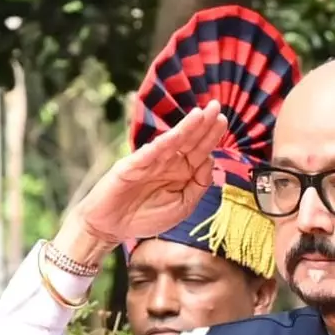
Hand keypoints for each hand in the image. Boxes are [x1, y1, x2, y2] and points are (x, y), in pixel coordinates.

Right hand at [57, 106, 234, 268]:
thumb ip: (197, 186)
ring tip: (201, 114)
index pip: (200, 151)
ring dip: (186, 128)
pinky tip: (175, 135)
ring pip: (171, 142)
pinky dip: (162, 145)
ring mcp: (149, 162)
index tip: (222, 121)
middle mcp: (167, 162)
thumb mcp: (182, 206)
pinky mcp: (131, 166)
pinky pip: (149, 154)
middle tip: (217, 107)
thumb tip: (210, 162)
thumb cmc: (146, 217)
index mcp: (182, 171)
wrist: (112, 227)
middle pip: (189, 141)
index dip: (211, 136)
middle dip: (203, 125)